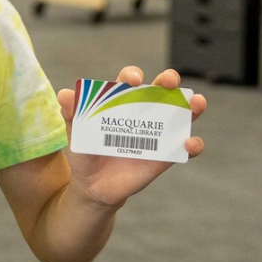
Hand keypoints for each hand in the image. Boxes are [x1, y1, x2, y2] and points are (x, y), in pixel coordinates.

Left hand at [56, 66, 206, 207]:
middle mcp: (142, 113)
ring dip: (191, 106)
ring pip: (180, 113)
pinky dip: (192, 144)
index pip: (129, 82)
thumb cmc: (85, 152)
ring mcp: (156, 133)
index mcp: (119, 102)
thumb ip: (71, 114)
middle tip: (169, 81)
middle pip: (160, 90)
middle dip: (168, 80)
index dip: (132, 76)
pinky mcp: (165, 155)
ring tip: (196, 103)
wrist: (93, 186)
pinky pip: (184, 147)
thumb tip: (65, 94)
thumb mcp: (75, 133)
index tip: (132, 80)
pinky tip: (189, 143)